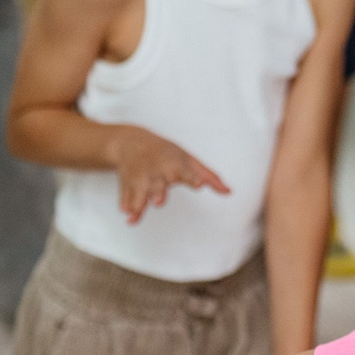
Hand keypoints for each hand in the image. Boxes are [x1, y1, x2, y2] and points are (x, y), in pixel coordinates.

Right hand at [108, 126, 228, 221]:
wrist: (132, 142)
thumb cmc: (166, 153)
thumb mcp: (188, 160)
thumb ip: (208, 177)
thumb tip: (229, 192)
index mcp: (175, 165)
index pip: (186, 173)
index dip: (193, 179)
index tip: (199, 184)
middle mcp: (157, 172)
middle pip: (158, 185)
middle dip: (158, 193)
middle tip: (159, 202)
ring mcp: (140, 178)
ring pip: (139, 192)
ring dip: (138, 202)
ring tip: (135, 212)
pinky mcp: (127, 184)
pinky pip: (125, 196)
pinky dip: (125, 203)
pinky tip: (127, 213)